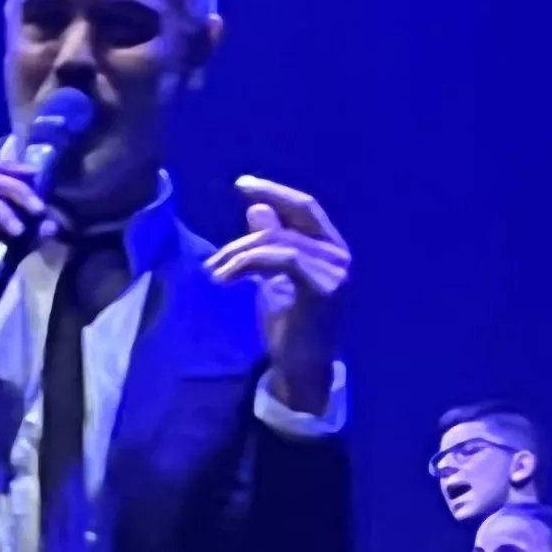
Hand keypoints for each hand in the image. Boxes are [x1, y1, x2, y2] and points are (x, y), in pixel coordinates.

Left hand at [207, 175, 349, 413]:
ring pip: (277, 242)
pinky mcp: (324, 288)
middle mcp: (338, 254)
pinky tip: (225, 279)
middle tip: (213, 262)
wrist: (302, 367)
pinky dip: (247, 264)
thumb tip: (256, 209)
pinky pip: (282, 259)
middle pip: (284, 225)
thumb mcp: (272, 278)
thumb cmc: (289, 326)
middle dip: (242, 238)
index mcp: (329, 247)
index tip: (242, 183)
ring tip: (215, 275)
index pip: (304, 207)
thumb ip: (269, 244)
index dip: (274, 191)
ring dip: (238, 255)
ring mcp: (335, 270)